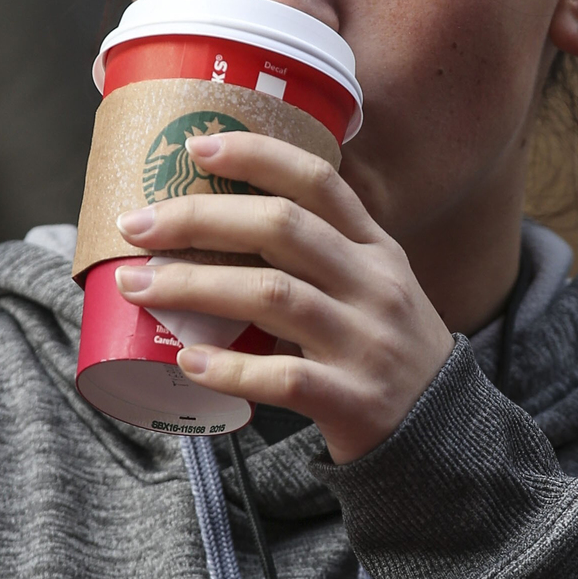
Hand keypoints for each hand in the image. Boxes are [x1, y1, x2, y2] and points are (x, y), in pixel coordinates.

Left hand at [113, 131, 454, 464]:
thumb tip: (215, 226)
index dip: (257, 155)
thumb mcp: (372, 288)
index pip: (318, 182)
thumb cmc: (383, 352)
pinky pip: (283, 378)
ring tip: (138, 286)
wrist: (441, 433)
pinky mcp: (353, 399)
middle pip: (282, 229)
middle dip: (199, 219)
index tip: (198, 146)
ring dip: (195, 286)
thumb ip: (318, 257)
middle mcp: (374, 286)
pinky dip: (229, 369)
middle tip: (136, 226)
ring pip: (274, 296)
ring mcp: (365, 343)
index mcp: (375, 249)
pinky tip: (188, 362)